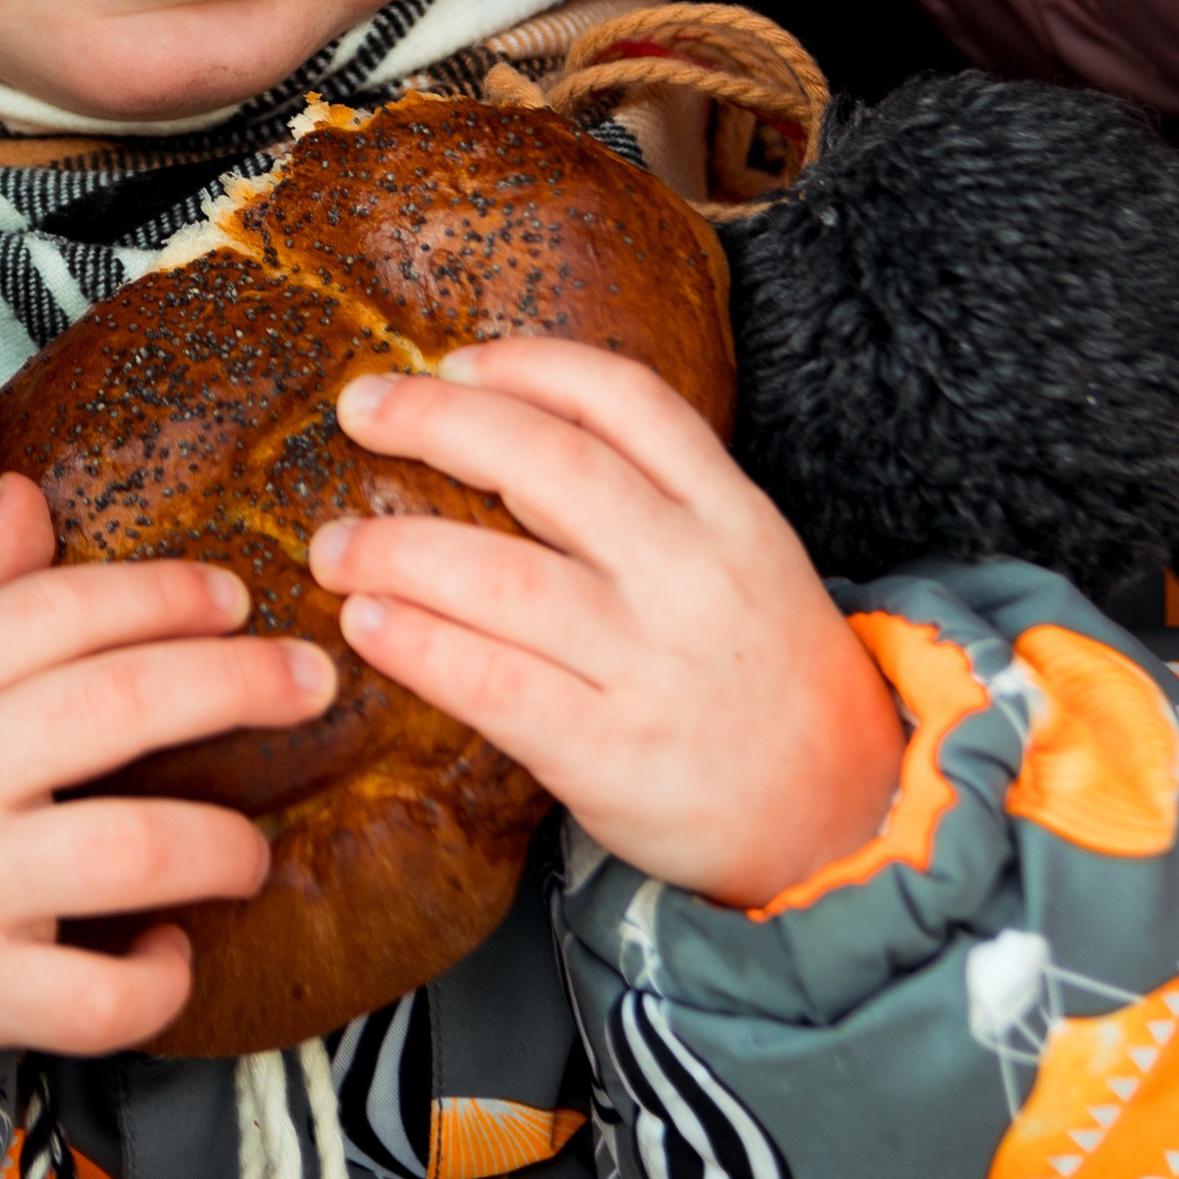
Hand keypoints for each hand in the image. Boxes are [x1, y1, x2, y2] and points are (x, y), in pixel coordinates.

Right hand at [0, 473, 333, 1055]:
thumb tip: (31, 491)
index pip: (57, 611)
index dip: (159, 595)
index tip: (234, 599)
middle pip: (114, 708)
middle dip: (235, 686)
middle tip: (312, 682)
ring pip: (130, 853)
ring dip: (220, 843)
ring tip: (252, 846)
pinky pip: (94, 998)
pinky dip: (155, 979)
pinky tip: (170, 949)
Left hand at [309, 341, 904, 905]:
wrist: (845, 818)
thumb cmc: (765, 675)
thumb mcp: (745, 558)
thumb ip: (651, 498)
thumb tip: (500, 432)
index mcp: (731, 511)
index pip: (625, 398)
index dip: (528, 364)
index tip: (452, 359)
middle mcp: (692, 575)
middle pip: (550, 465)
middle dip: (439, 423)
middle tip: (361, 408)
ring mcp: (653, 665)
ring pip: (505, 579)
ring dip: (399, 549)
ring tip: (334, 545)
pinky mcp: (614, 754)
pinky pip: (495, 687)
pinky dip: (419, 648)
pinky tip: (367, 626)